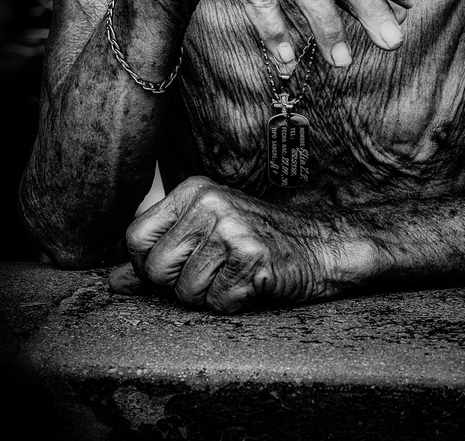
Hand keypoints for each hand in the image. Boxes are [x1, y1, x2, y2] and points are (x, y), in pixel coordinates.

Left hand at [109, 177, 336, 313]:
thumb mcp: (206, 233)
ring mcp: (231, 228)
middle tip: (215, 272)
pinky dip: (233, 304)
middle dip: (178, 286)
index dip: (146, 266)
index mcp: (193, 189)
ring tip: (236, 275)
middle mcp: (209, 202)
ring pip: (184, 292)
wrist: (321, 245)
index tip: (177, 267)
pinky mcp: (251, 258)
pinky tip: (253, 283)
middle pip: (154, 269)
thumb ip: (160, 253)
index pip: (134, 237)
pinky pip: (216, 303)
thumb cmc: (259, 240)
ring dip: (209, 296)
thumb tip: (113, 281)